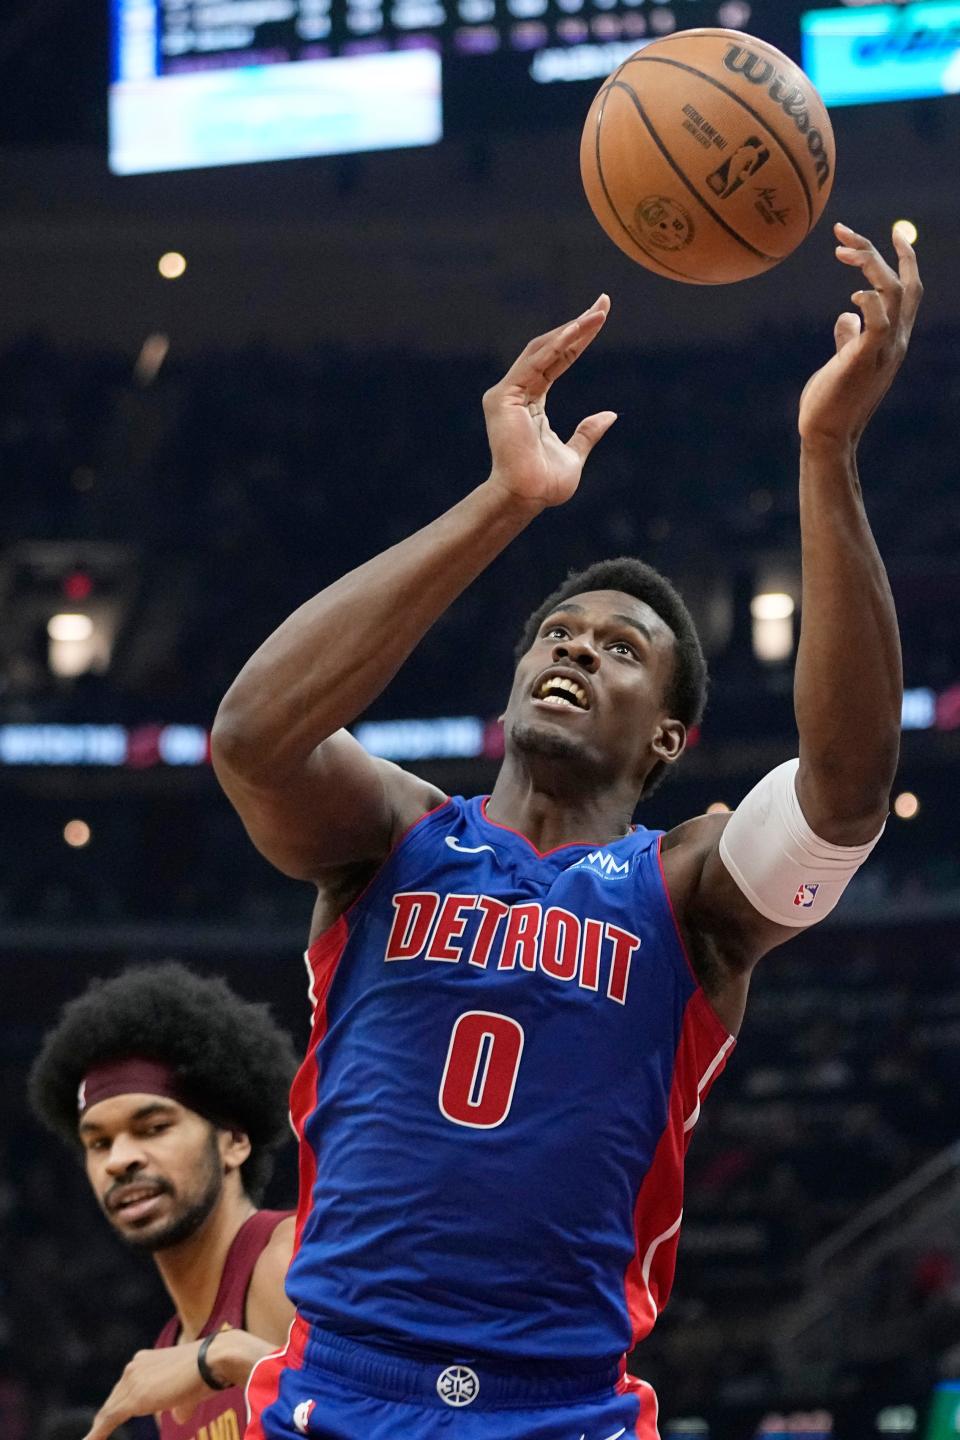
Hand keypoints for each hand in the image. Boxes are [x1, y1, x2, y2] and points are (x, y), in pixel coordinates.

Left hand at [80, 1342, 219, 1438]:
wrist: (213, 1360)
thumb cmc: (208, 1372)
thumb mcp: (190, 1391)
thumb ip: (179, 1405)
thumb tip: (178, 1418)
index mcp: (145, 1360)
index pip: (125, 1389)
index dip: (118, 1407)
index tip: (108, 1422)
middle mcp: (135, 1366)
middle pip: (114, 1400)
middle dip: (106, 1420)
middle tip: (96, 1435)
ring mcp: (132, 1380)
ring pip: (109, 1411)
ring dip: (100, 1429)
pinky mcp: (133, 1398)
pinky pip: (108, 1420)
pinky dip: (96, 1434)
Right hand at [483, 295, 617, 508]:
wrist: (526, 498)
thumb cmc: (545, 484)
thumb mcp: (574, 454)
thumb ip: (587, 433)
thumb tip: (609, 415)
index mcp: (531, 402)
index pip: (557, 362)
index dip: (579, 340)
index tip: (599, 317)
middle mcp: (516, 392)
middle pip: (549, 348)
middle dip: (578, 325)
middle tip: (603, 303)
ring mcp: (507, 393)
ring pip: (542, 350)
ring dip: (571, 330)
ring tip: (597, 314)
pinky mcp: (504, 397)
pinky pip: (534, 364)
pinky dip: (556, 347)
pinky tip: (577, 332)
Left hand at [799, 222, 922, 449]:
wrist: (827, 436)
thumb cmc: (831, 401)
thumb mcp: (843, 361)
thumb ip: (849, 337)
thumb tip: (846, 315)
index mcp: (892, 338)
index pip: (909, 291)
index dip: (905, 260)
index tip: (893, 233)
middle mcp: (896, 340)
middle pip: (905, 283)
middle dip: (880, 251)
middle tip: (843, 233)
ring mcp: (885, 350)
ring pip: (895, 293)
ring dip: (870, 265)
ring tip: (841, 251)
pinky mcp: (866, 359)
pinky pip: (879, 321)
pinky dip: (871, 300)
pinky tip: (853, 294)